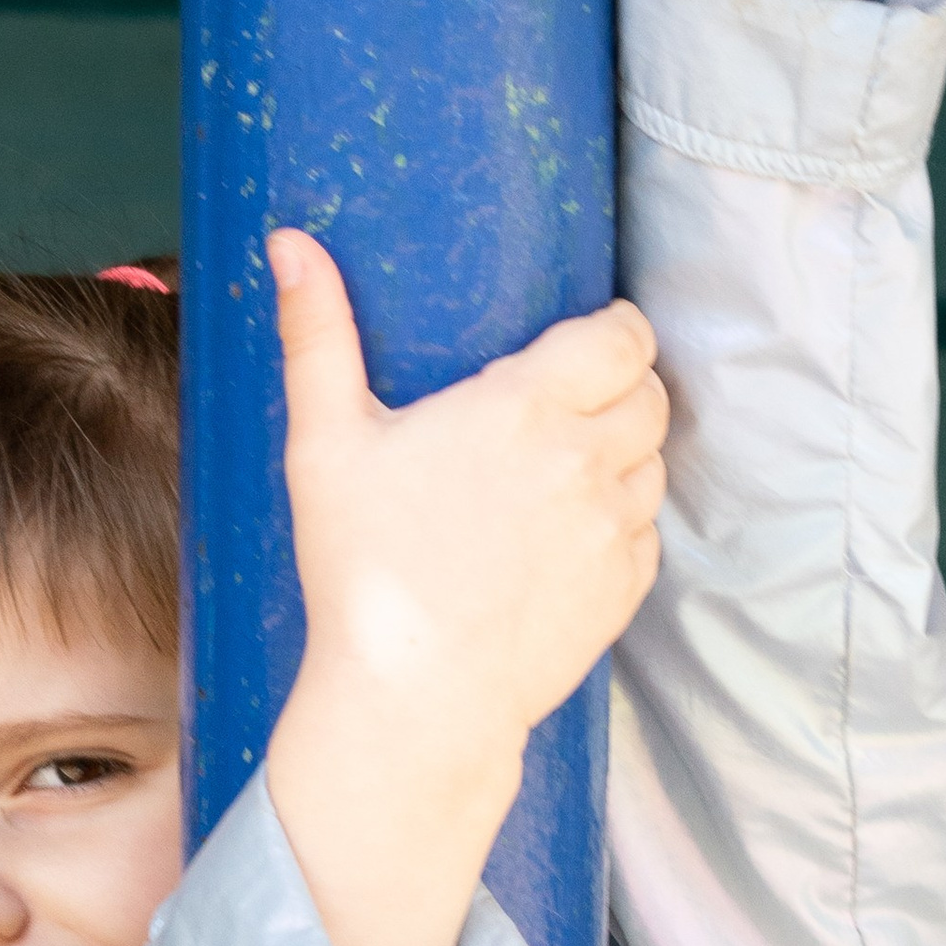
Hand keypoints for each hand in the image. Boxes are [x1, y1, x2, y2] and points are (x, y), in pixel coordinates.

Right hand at [262, 228, 666, 945]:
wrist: (413, 702)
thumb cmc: (362, 571)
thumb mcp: (324, 445)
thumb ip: (318, 336)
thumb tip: (291, 242)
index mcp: (529, 409)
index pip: (625, 336)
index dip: (614, 331)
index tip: (583, 343)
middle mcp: (589, 463)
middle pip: (651, 394)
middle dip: (622, 387)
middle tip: (567, 404)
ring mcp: (614, 531)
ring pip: (655, 462)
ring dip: (624, 455)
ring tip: (561, 470)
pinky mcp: (623, 592)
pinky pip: (646, 532)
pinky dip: (620, 523)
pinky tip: (562, 535)